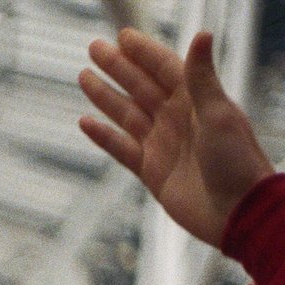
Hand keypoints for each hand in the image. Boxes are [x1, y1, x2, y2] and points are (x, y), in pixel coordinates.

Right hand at [79, 30, 273, 247]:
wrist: (236, 212)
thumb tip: (202, 34)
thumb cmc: (237, 161)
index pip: (164, 68)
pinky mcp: (151, 171)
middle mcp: (177, 118)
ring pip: (127, 114)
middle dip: (118, 67)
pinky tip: (86, 123)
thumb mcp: (219, 114)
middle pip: (140, 87)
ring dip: (106, 96)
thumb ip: (202, 77)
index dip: (144, 52)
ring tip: (84, 78)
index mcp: (196, 101)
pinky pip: (121, 149)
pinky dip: (103, 137)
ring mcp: (162, 144)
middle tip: (94, 48)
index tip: (122, 36)